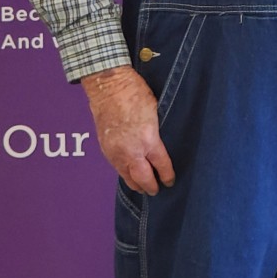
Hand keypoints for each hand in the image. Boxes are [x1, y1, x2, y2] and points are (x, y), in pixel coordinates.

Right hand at [82, 65, 175, 193]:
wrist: (109, 87)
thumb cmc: (135, 93)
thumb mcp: (155, 111)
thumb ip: (157, 131)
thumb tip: (161, 143)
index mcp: (148, 139)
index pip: (161, 165)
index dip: (167, 176)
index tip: (170, 181)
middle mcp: (131, 150)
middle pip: (142, 178)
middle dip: (151, 187)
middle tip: (157, 190)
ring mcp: (116, 152)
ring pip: (127, 177)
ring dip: (136, 183)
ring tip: (143, 187)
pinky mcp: (106, 150)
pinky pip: (117, 168)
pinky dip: (125, 173)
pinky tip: (130, 173)